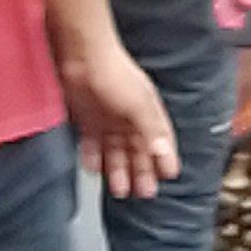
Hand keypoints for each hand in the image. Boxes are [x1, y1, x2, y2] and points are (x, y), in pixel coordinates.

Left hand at [62, 37, 174, 200]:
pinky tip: (92, 169)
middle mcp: (130, 119)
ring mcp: (109, 120)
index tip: (169, 176)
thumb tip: (164, 153)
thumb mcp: (138, 104)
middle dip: (141, 172)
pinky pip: (92, 145)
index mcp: (148, 114)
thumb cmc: (114, 73)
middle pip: (138, 151)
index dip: (165, 158)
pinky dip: (92, 157)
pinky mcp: (88, 120)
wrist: (81, 58)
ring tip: (118, 190)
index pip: (161, 141)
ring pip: (116, 152)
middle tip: (143, 193)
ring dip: (117, 170)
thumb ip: (151, 130)